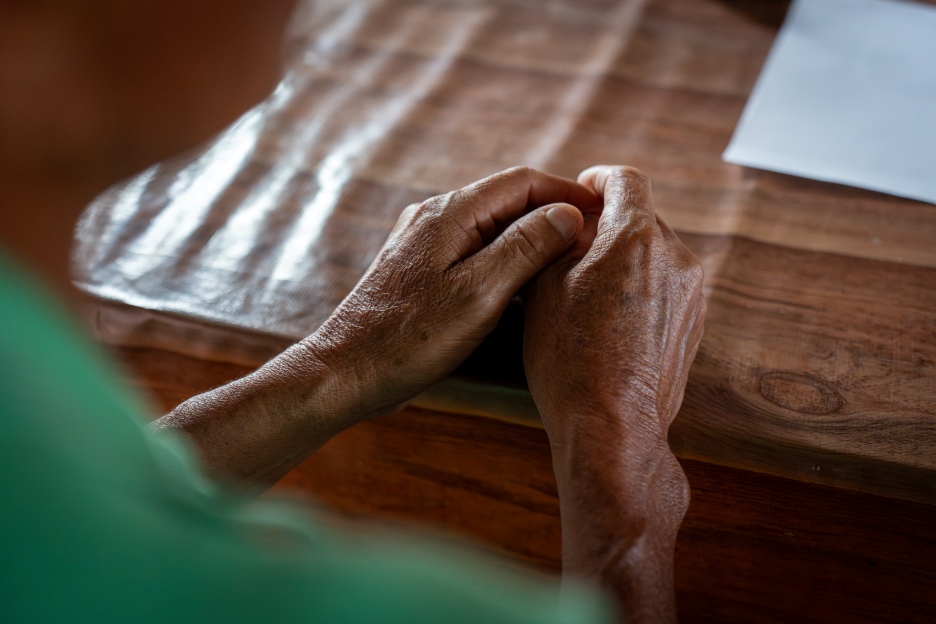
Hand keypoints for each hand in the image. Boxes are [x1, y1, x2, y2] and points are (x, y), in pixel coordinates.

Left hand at [304, 166, 600, 419]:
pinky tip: (523, 285)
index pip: (522, 182)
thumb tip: (567, 214)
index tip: (603, 212)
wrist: (347, 372)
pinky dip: (506, 259)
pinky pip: (474, 251)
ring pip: (491, 227)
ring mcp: (425, 243)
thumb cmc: (411, 338)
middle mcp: (435, 217)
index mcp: (451, 213)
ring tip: (569, 261)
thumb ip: (526, 247)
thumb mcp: (480, 293)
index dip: (567, 193)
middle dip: (553, 214)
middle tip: (594, 239)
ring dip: (530, 238)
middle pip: (507, 201)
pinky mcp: (421, 270)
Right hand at [523, 165, 705, 623]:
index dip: (598, 180)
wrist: (612, 426)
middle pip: (642, 217)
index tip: (581, 193)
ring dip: (626, 259)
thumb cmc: (568, 355)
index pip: (625, 180)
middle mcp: (675, 255)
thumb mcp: (545, 284)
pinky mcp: (695, 323)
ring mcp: (691, 292)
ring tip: (589, 291)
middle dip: (609, 225)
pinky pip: (666, 287)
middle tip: (573, 248)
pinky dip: (641, 289)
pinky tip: (611, 321)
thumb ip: (562, 237)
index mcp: (636, 235)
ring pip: (655, 254)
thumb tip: (575, 217)